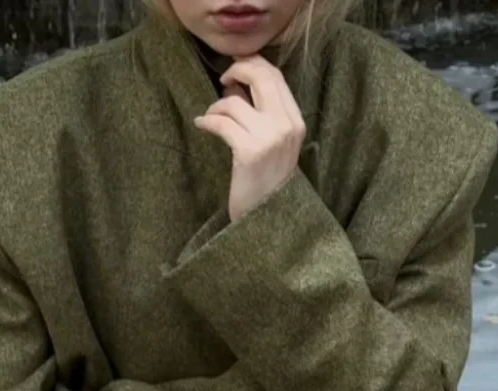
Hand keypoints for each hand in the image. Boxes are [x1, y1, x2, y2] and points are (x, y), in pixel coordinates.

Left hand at [194, 55, 305, 223]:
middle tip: (223, 81)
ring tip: (211, 117)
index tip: (236, 70)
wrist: (267, 219)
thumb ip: (264, 114)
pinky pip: (222, 122)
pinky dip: (207, 121)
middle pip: (260, 77)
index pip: (276, 76)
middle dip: (237, 71)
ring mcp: (269, 138)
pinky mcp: (249, 152)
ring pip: (235, 101)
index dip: (253, 64)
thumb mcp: (274, 145)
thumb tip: (237, 85)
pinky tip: (201, 125)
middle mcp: (286, 126)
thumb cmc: (266, 182)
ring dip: (217, 105)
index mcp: (296, 122)